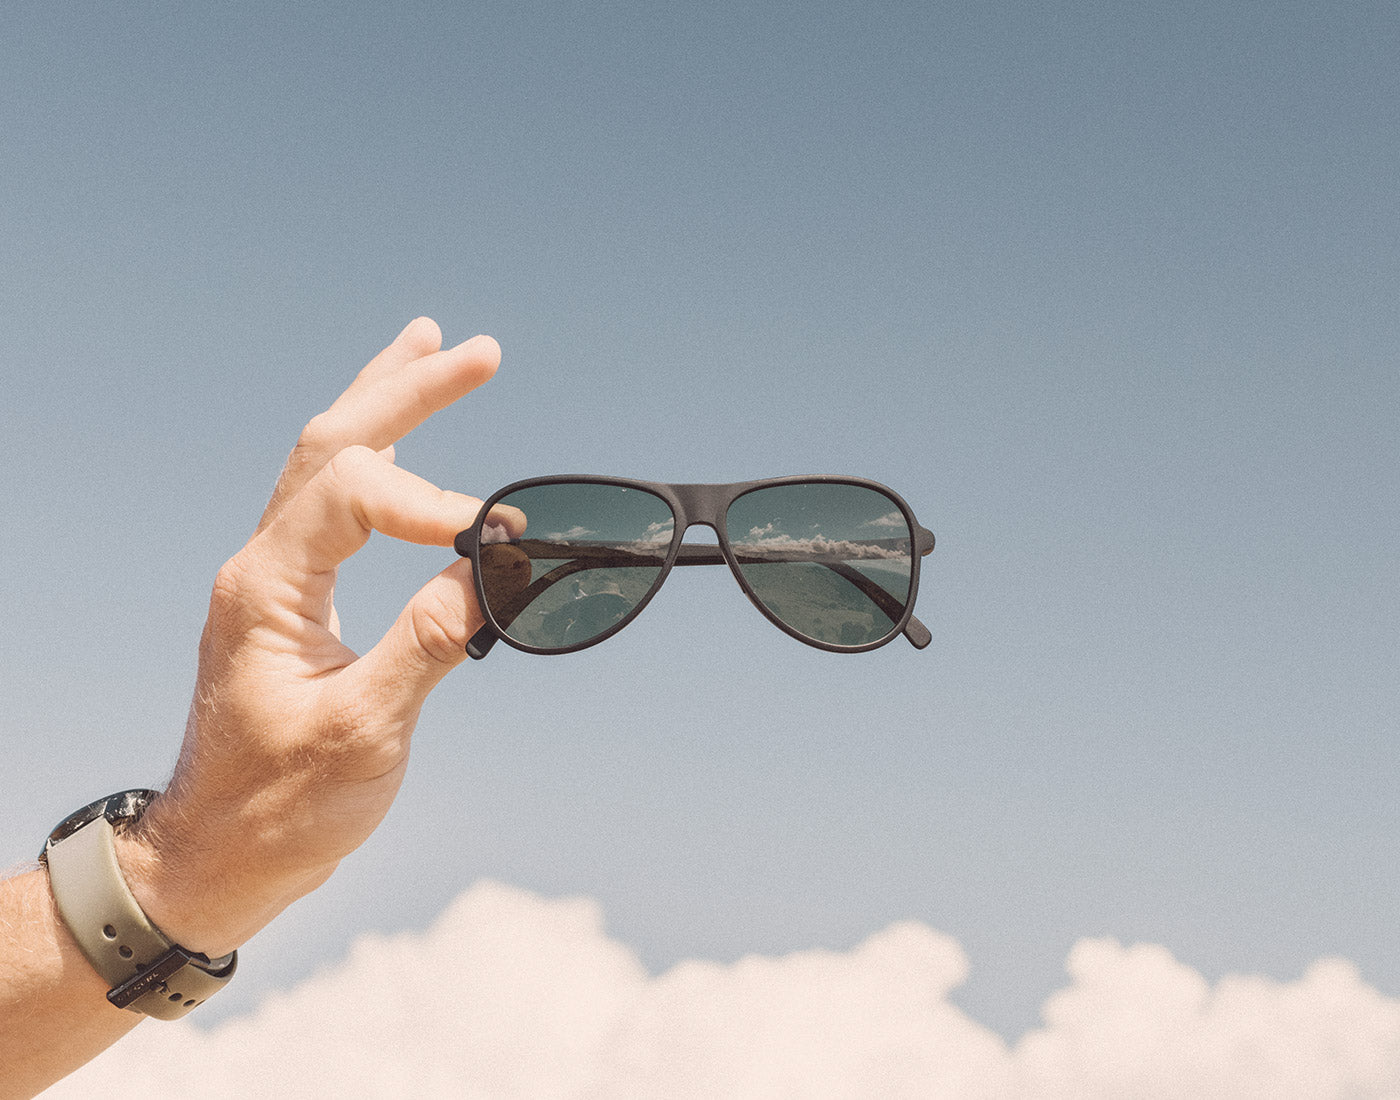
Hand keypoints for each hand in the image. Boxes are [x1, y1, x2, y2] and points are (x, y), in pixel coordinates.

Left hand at [113, 318, 510, 956]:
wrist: (217, 854)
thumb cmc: (279, 807)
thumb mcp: (363, 733)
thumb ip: (425, 642)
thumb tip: (489, 569)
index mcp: (269, 588)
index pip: (352, 492)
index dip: (433, 500)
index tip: (498, 542)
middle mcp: (264, 565)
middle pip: (334, 441)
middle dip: (407, 389)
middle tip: (476, 350)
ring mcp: (275, 577)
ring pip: (326, 459)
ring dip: (385, 400)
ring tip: (432, 346)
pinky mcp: (293, 599)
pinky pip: (332, 501)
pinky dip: (375, 454)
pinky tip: (403, 437)